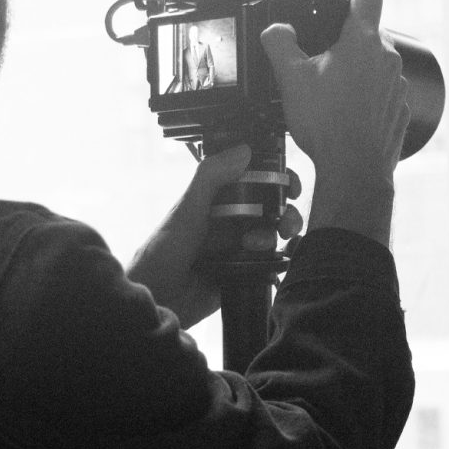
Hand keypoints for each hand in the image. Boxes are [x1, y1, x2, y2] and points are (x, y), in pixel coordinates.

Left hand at [127, 143, 303, 327]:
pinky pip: (269, 262)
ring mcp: (237, 246)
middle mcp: (228, 220)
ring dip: (277, 235)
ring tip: (262, 245)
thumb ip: (211, 177)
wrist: (158, 298)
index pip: (252, 180)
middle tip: (289, 221)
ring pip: (272, 234)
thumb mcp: (187, 209)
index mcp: (215, 199)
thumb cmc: (163, 250)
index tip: (291, 184)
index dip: (275, 178)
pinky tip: (269, 262)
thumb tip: (244, 149)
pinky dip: (276, 261)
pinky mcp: (242, 272)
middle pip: (270, 207)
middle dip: (285, 211)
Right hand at [259, 0, 408, 245]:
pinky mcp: (401, 109)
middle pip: (368, 30)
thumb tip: (276, 30)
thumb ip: (279, 43)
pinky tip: (344, 111)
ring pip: (375, 62)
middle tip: (318, 52)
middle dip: (344, 36)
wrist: (353, 170)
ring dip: (355, 67)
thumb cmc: (326, 124)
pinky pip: (382, 91)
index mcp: (362, 41)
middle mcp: (388, 57)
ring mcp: (398, 84)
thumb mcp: (290, 78)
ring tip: (328, 88)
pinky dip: (365, 94)